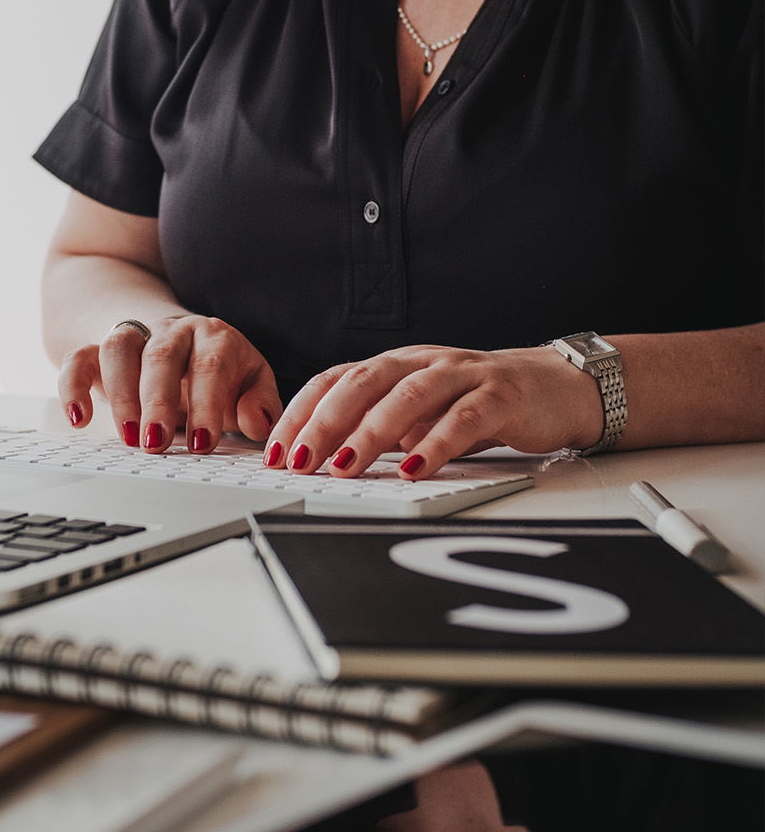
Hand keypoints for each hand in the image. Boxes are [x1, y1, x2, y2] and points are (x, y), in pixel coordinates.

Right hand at [57, 315, 281, 453]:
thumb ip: (260, 403)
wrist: (175, 336)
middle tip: (157, 444)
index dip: (206, 404)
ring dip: (120, 394)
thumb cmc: (217, 370)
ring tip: (128, 438)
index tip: (203, 443)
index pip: (210, 366)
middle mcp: (172, 331)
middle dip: (158, 402)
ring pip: (119, 349)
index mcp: (214, 337)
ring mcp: (135, 337)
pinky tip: (78, 419)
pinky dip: (73, 385)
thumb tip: (257, 423)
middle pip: (161, 357)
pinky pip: (79, 358)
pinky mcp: (99, 351)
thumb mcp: (248, 382)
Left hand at [264, 345, 604, 478]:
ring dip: (371, 434)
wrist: (556, 389)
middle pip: (363, 383)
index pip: (336, 379)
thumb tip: (322, 459)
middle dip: (324, 423)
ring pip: (408, 397)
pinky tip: (415, 469)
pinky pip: (464, 417)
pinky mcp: (500, 395)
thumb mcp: (421, 413)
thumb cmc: (480, 403)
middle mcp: (423, 362)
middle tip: (298, 462)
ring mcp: (462, 374)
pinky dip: (436, 444)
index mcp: (397, 365)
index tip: (276, 450)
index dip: (302, 412)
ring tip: (345, 467)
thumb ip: (380, 427)